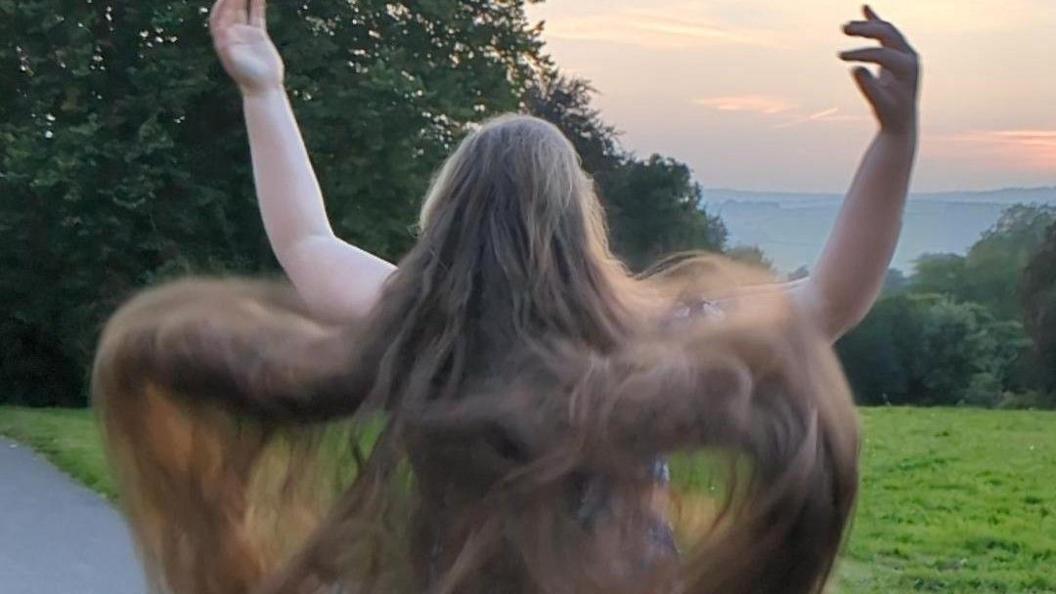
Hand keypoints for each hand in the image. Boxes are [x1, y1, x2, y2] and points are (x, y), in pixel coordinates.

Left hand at [210, 0, 283, 95]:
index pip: (218, 17)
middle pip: (229, 10)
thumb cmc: (247, 77)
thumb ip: (228, 46)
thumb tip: (223, 30)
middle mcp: (232, 34)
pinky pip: (256, 16)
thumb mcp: (235, 61)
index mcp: (222, 40)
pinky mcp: (259, 36)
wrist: (264, 87)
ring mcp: (245, 34)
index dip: (220, 6)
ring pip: (242, 10)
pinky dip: (257, 4)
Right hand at [840, 5, 919, 134]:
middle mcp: (910, 56)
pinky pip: (887, 33)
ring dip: (867, 26)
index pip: (882, 53)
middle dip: (865, 30)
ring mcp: (906, 53)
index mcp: (907, 67)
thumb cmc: (889, 113)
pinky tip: (865, 9)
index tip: (841, 57)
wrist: (901, 120)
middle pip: (887, 34)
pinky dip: (875, 22)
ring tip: (845, 27)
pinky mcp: (899, 53)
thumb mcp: (878, 104)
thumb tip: (855, 68)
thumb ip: (869, 87)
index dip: (860, 53)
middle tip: (844, 29)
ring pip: (886, 31)